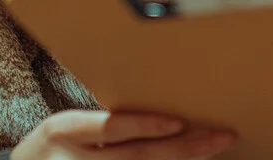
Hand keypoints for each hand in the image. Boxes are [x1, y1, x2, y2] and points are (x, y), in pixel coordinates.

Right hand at [12, 110, 234, 159]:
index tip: (181, 122)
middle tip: (220, 138)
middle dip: (183, 149)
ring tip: (212, 152)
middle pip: (137, 157)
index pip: (112, 127)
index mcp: (65, 131)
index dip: (147, 125)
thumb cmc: (52, 148)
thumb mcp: (67, 129)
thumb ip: (104, 126)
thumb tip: (165, 117)